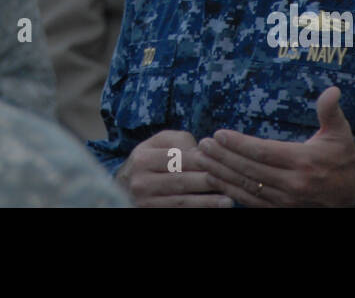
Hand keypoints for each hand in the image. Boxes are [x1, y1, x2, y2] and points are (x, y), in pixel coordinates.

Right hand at [114, 130, 233, 207]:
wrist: (125, 187)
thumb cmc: (150, 160)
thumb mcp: (158, 144)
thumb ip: (179, 141)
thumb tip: (202, 151)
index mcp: (142, 159)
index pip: (177, 158)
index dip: (201, 160)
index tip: (223, 161)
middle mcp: (141, 182)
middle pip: (180, 181)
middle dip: (207, 181)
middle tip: (230, 181)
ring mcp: (146, 202)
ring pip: (181, 202)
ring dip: (207, 202)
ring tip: (228, 201)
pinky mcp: (152, 213)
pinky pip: (177, 212)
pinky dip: (197, 210)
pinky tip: (213, 209)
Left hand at [197, 86, 354, 206]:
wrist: (354, 196)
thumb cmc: (343, 160)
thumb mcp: (341, 134)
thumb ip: (331, 112)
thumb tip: (333, 90)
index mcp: (304, 162)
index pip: (263, 152)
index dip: (239, 144)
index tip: (219, 134)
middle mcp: (293, 184)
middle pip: (249, 169)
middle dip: (223, 156)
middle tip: (202, 145)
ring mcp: (286, 200)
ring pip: (246, 186)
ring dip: (221, 173)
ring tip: (202, 159)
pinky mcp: (281, 210)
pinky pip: (250, 201)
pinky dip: (230, 190)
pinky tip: (215, 179)